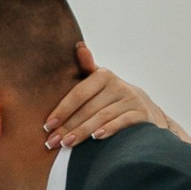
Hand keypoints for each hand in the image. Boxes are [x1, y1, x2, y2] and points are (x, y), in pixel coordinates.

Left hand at [42, 41, 189, 153]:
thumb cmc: (110, 96)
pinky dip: (109, 129)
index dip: (62, 110)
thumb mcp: (98, 81)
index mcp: (104, 75)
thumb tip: (79, 46)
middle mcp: (118, 85)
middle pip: (88, 109)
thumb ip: (87, 66)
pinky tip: (95, 138)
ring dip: (82, 132)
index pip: (79, 93)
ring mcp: (131, 100)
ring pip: (102, 117)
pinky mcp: (141, 114)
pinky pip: (122, 122)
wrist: (143, 108)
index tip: (47, 125)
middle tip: (52, 141)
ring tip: (67, 143)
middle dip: (68, 127)